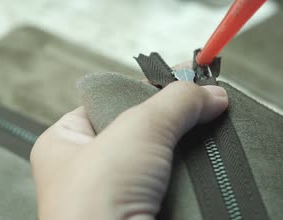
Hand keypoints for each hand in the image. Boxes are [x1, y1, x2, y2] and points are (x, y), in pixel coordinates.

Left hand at [31, 82, 228, 219]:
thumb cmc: (95, 204)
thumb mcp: (136, 131)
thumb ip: (173, 103)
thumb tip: (208, 92)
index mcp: (65, 143)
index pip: (110, 101)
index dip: (147, 87)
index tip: (186, 76)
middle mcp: (87, 170)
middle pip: (141, 129)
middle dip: (175, 119)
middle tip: (209, 102)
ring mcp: (117, 197)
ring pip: (162, 159)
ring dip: (189, 149)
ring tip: (217, 129)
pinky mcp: (144, 216)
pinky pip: (175, 187)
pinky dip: (195, 177)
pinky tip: (214, 162)